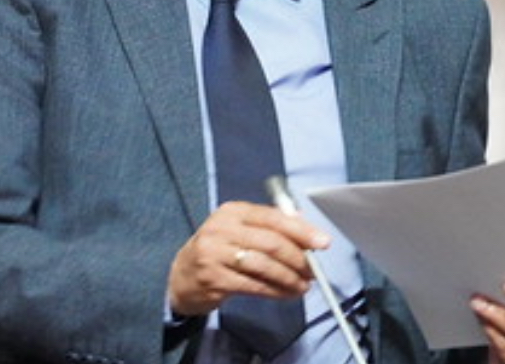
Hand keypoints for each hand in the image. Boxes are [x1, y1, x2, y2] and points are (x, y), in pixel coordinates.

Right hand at [168, 201, 330, 316]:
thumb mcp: (238, 230)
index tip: (322, 242)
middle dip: (299, 258)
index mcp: (233, 211)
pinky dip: (275, 291)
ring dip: (290, 278)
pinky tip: (286, 294)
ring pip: (264, 266)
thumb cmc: (218, 251)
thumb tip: (306, 230)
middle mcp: (222, 229)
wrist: (181, 277)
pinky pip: (254, 285)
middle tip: (314, 270)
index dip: (302, 230)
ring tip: (303, 285)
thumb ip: (269, 227)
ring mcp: (215, 254)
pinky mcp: (214, 279)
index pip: (274, 217)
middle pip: (271, 242)